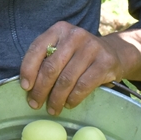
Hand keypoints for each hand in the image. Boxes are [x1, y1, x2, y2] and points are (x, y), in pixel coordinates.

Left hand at [19, 23, 140, 115]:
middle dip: (40, 89)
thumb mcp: (63, 49)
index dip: (28, 69)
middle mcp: (75, 35)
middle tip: (34, 104)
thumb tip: (28, 85)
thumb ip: (47, 59)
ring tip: (52, 109)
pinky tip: (68, 104)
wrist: (115, 53)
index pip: (37, 48)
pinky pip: (83, 85)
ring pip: (67, 79)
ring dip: (56, 98)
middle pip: (51, 67)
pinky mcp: (105, 62)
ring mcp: (92, 48)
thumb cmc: (79, 55)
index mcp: (59, 29)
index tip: (24, 87)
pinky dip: (73, 98)